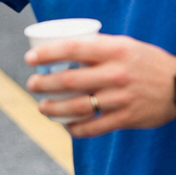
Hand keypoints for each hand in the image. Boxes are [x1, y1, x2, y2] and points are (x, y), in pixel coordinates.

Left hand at [25, 34, 175, 135]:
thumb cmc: (145, 62)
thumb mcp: (125, 45)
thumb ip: (97, 47)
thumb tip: (60, 47)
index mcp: (115, 50)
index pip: (72, 49)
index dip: (46, 53)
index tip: (29, 58)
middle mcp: (117, 74)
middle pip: (69, 80)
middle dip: (43, 84)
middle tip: (32, 84)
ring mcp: (122, 98)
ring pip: (78, 106)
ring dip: (53, 108)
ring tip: (42, 107)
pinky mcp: (127, 118)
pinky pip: (94, 127)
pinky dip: (75, 129)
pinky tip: (66, 126)